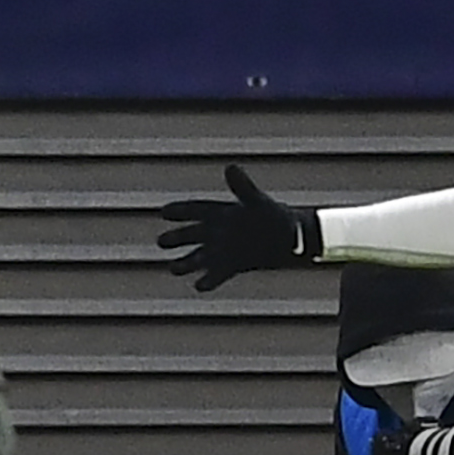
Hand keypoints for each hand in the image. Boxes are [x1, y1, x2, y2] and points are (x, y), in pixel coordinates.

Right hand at [156, 165, 321, 291]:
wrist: (292, 239)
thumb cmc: (275, 217)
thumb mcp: (257, 202)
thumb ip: (242, 188)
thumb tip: (230, 168)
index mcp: (223, 212)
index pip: (197, 210)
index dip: (180, 211)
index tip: (164, 212)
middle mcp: (220, 231)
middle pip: (192, 234)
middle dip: (177, 238)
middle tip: (161, 242)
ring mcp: (225, 250)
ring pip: (199, 256)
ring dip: (186, 263)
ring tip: (173, 269)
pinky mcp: (233, 266)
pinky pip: (217, 274)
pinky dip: (209, 280)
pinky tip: (200, 286)